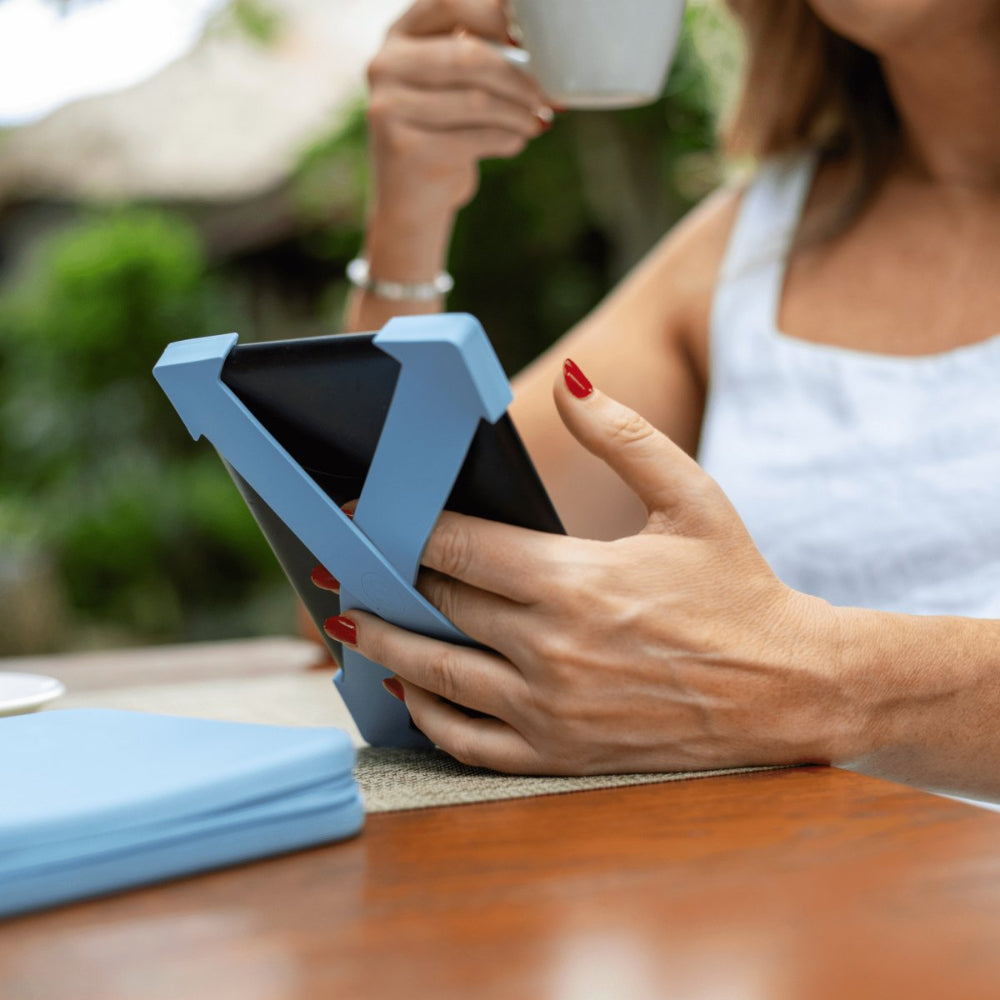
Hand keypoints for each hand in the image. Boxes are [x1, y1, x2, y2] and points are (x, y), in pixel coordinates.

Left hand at [320, 361, 860, 774]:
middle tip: (346, 559)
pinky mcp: (561, 752)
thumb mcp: (692, 498)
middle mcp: (550, 649)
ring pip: (435, 675)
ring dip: (383, 644)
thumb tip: (571, 380)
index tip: (359, 511)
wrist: (788, 687)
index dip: (397, 525)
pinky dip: (427, 716)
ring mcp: (551, 709)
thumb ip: (623, 436)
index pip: (455, 546)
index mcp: (573, 580)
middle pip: (438, 603)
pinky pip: (468, 743)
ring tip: (348, 620)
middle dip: (388, 577)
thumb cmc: (739, 589)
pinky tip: (409, 691)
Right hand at [367, 0, 552, 219]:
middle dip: (520, 78)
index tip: (530, 38)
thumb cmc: (443, 134)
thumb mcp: (454, 87)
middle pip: (471, 56)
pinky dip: (508, 139)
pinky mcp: (403, 149)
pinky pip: (476, 138)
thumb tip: (545, 51)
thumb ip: (481, 58)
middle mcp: (385, 65)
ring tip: (538, 122)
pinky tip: (517, 142)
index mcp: (399, 35)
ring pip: (477, 101)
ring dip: (520, 114)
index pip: (451, 3)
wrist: (411, 201)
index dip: (496, 14)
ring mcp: (389, 107)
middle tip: (549, 96)